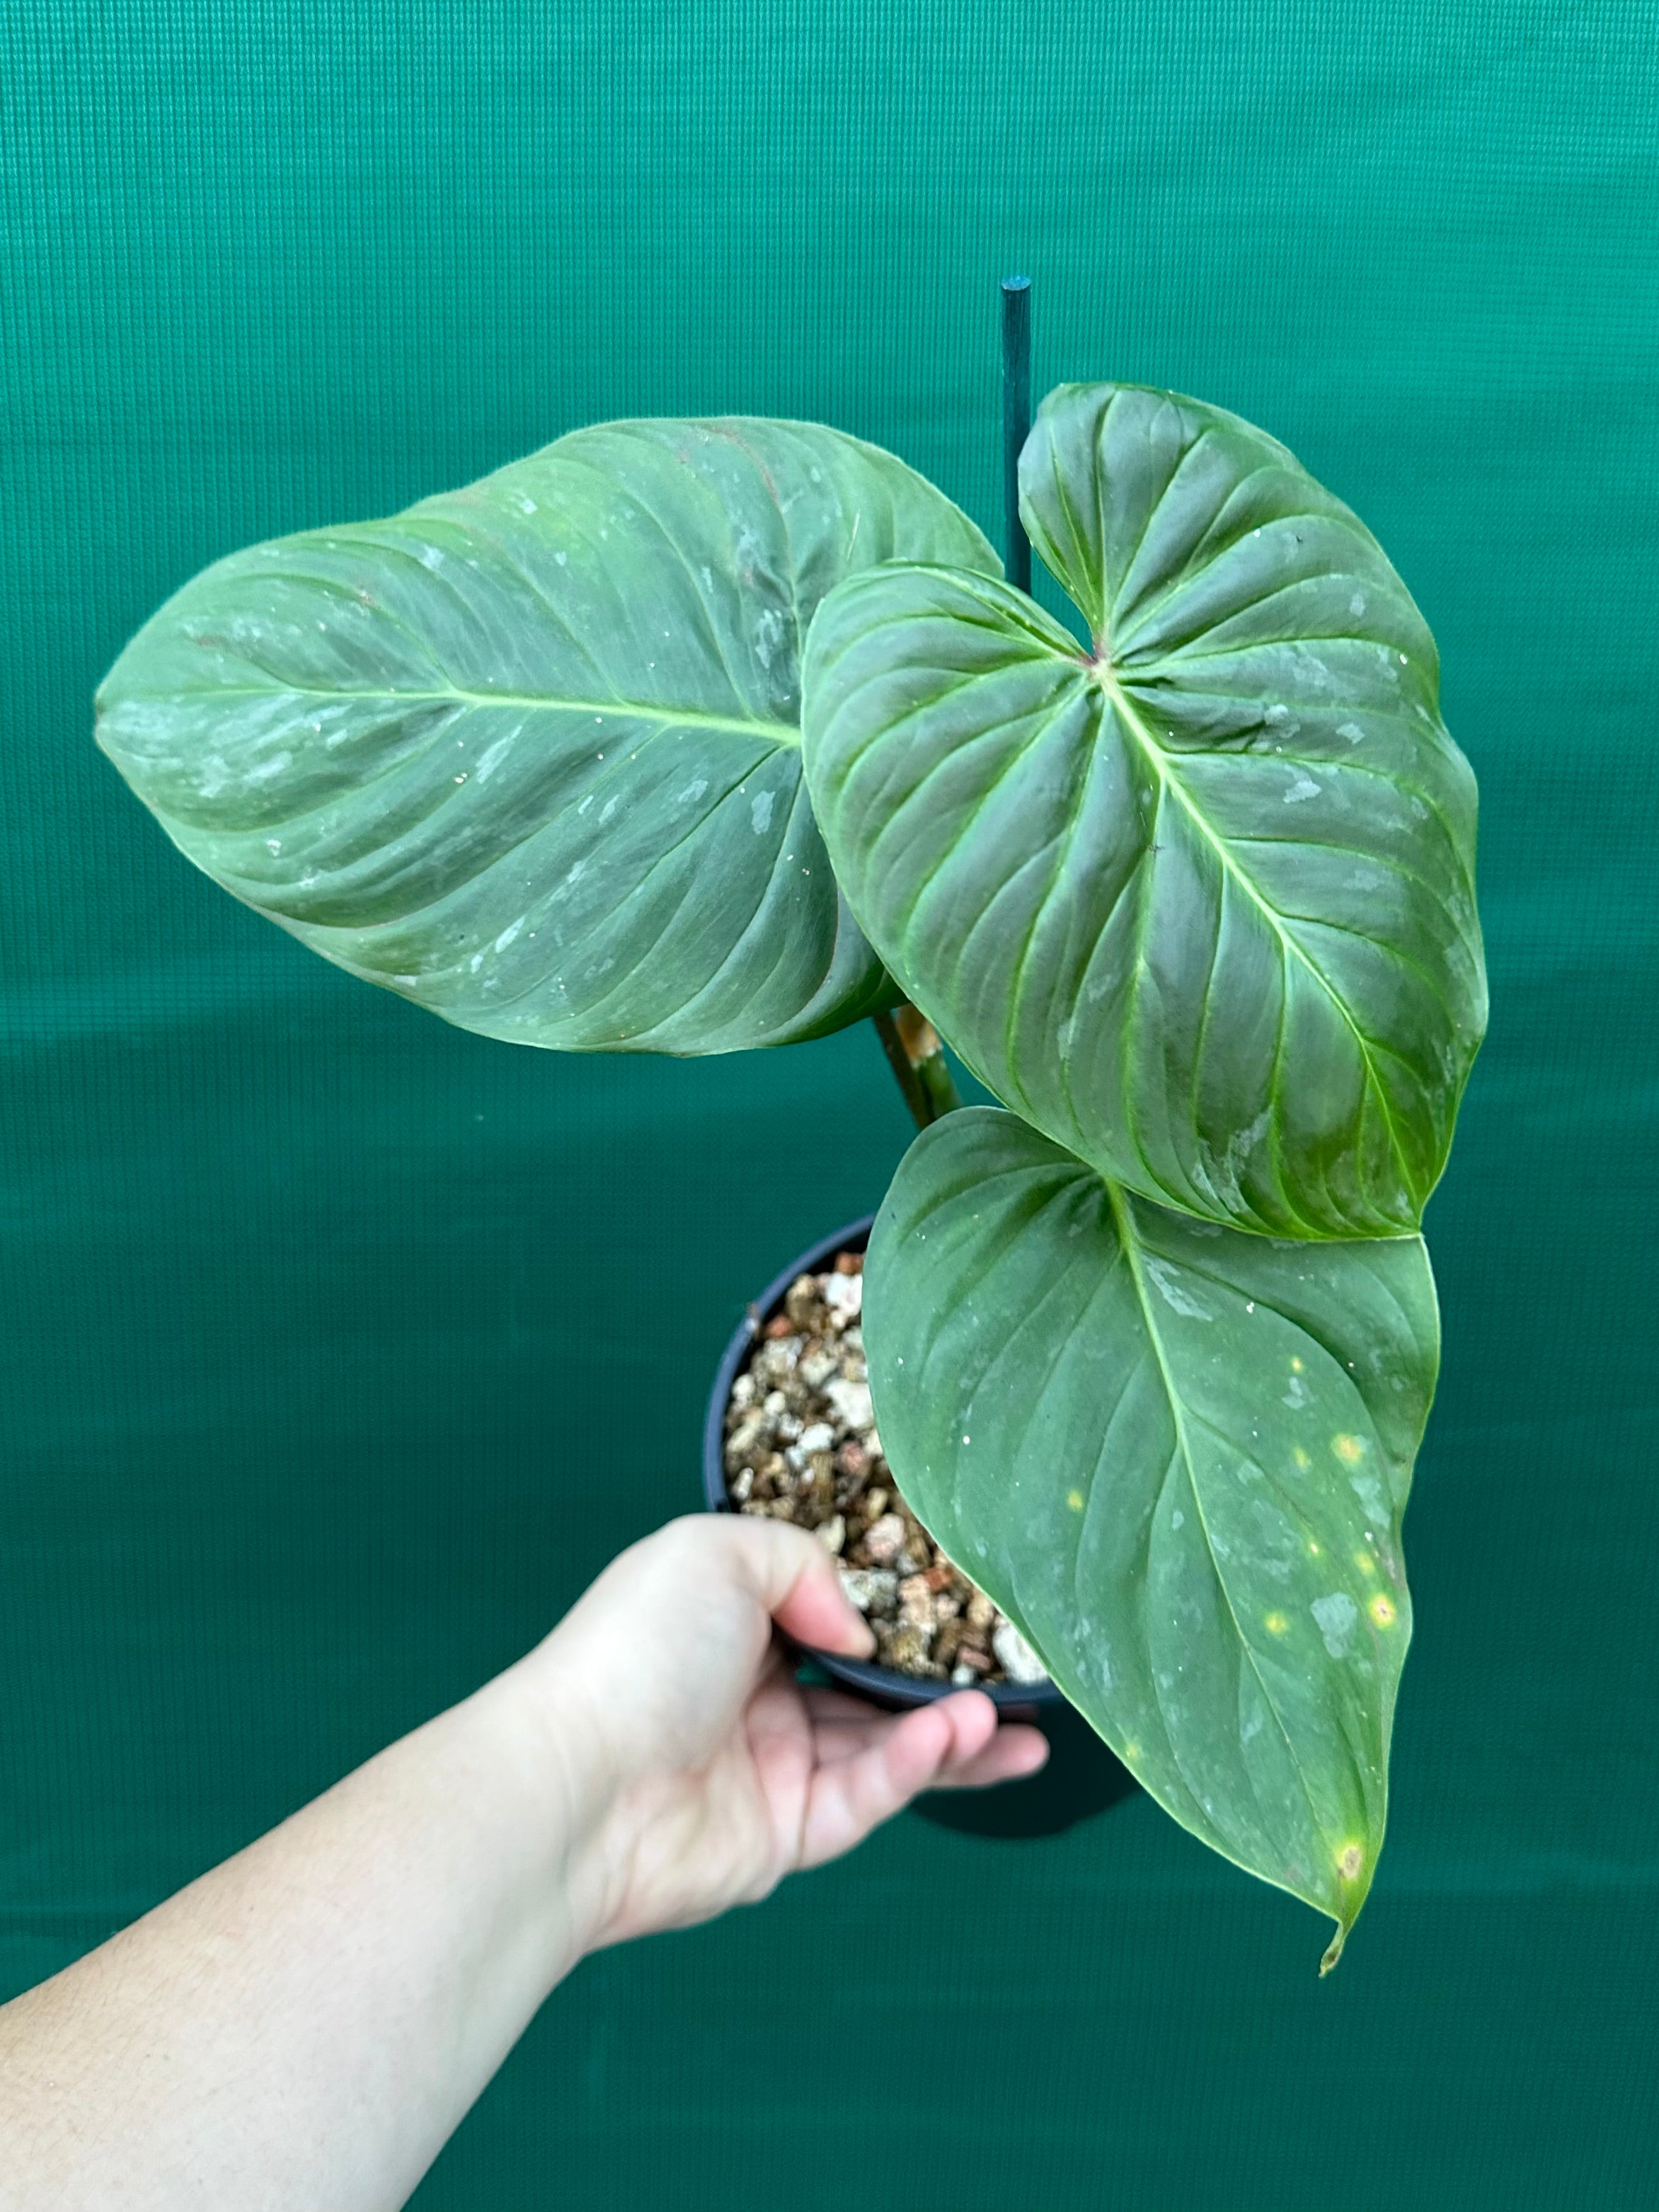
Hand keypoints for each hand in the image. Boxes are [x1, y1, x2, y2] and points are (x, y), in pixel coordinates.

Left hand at [519, 1515, 1048, 1949]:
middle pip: (869, 1688)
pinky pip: (865, 1798)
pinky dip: (916, 1767)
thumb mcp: (716, 1554)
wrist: (579, 1786)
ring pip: (882, 1748)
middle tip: (1024, 1677)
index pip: (827, 1613)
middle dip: (946, 1684)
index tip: (966, 1601)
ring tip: (1026, 1725)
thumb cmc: (637, 1652)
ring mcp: (770, 1769)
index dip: (893, 1609)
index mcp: (729, 1623)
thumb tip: (857, 1628)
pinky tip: (964, 1737)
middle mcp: (754, 1695)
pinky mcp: (783, 1837)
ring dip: (954, 1734)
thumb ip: (801, 1565)